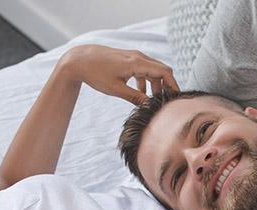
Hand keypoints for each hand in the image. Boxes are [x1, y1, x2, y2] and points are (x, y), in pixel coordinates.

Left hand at [59, 44, 178, 104]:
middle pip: (161, 71)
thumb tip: (149, 106)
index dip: (173, 85)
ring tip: (152, 101)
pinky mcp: (128, 60)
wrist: (80, 59)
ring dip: (155, 86)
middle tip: (165, 103)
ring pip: (152, 71)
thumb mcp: (116, 89)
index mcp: (137, 63)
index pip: (164, 72)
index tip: (175, 99)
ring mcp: (134, 57)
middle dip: (165, 87)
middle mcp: (138, 57)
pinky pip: (143, 71)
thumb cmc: (96, 73)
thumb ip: (135, 97)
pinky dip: (146, 82)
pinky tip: (141, 94)